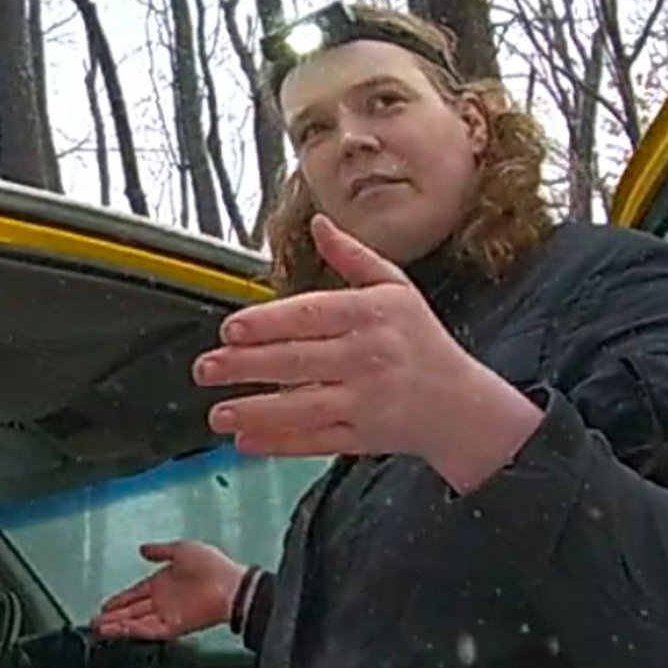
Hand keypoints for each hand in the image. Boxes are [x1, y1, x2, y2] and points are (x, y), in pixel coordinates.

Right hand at [92, 541, 245, 640]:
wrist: (231, 584)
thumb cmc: (214, 565)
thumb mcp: (181, 549)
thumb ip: (160, 551)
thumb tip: (143, 549)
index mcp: (163, 583)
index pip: (135, 594)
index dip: (119, 600)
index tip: (104, 606)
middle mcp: (164, 600)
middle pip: (131, 611)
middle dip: (112, 617)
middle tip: (94, 622)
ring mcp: (168, 614)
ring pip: (136, 623)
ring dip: (118, 626)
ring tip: (99, 629)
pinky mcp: (175, 626)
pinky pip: (150, 631)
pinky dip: (134, 631)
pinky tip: (120, 630)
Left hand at [192, 215, 542, 492]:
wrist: (462, 405)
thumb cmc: (423, 343)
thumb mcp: (397, 289)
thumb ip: (354, 258)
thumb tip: (318, 224)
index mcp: (372, 315)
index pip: (310, 316)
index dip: (267, 323)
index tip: (231, 329)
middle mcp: (369, 358)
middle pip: (298, 362)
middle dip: (246, 367)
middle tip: (205, 368)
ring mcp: (367, 401)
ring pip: (302, 407)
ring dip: (255, 412)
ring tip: (217, 413)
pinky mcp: (365, 437)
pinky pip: (317, 441)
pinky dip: (281, 444)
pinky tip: (248, 442)